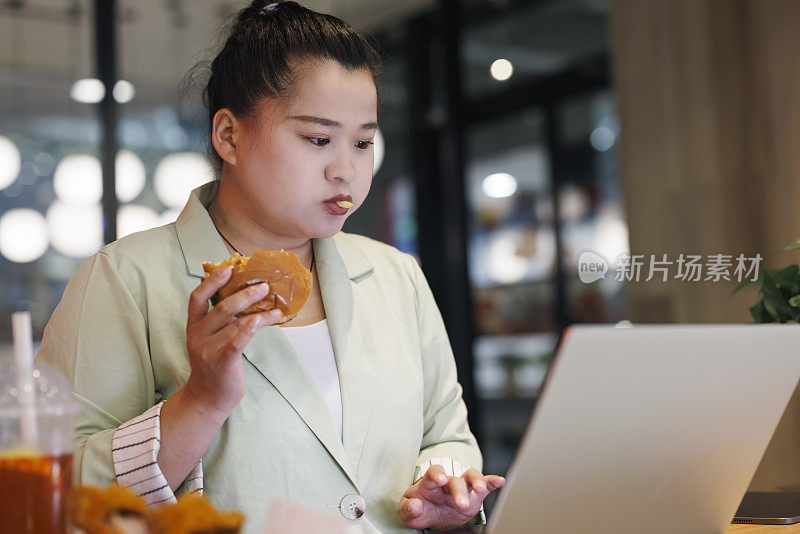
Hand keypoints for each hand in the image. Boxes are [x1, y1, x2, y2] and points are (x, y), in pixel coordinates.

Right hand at [184, 265, 281, 418]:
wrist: (208, 397)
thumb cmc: (215, 363)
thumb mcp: (211, 338)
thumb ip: (221, 321)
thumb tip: (248, 298)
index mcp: (194, 326)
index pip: (197, 298)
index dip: (212, 282)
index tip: (229, 268)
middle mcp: (197, 335)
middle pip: (221, 308)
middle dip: (244, 294)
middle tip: (264, 286)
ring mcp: (208, 349)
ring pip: (235, 323)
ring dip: (259, 313)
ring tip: (276, 307)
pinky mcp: (222, 361)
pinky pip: (237, 340)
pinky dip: (250, 328)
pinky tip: (264, 319)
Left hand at [397, 465, 504, 529]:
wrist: (430, 512)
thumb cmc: (418, 508)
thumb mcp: (407, 511)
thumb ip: (408, 508)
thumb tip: (416, 504)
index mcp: (430, 483)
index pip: (434, 472)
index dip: (437, 474)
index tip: (440, 479)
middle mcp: (447, 482)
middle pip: (455, 480)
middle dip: (459, 491)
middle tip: (461, 504)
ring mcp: (462, 486)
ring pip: (471, 477)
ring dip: (477, 481)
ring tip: (481, 489)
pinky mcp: (473, 494)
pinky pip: (484, 485)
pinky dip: (492, 482)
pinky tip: (500, 481)